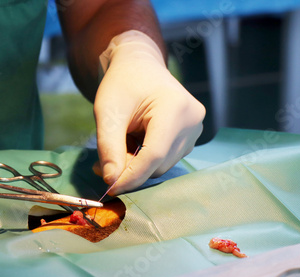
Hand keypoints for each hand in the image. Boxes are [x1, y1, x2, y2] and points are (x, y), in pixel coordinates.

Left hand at [93, 30, 204, 194]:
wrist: (139, 66)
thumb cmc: (121, 84)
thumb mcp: (107, 112)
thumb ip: (109, 147)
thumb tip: (111, 181)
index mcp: (175, 108)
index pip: (154, 155)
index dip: (131, 176)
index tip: (109, 188)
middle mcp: (192, 121)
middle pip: (158, 164)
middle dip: (130, 169)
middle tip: (104, 161)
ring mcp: (195, 130)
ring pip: (162, 166)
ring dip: (137, 164)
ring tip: (121, 142)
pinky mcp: (191, 137)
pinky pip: (166, 160)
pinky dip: (146, 159)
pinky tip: (135, 141)